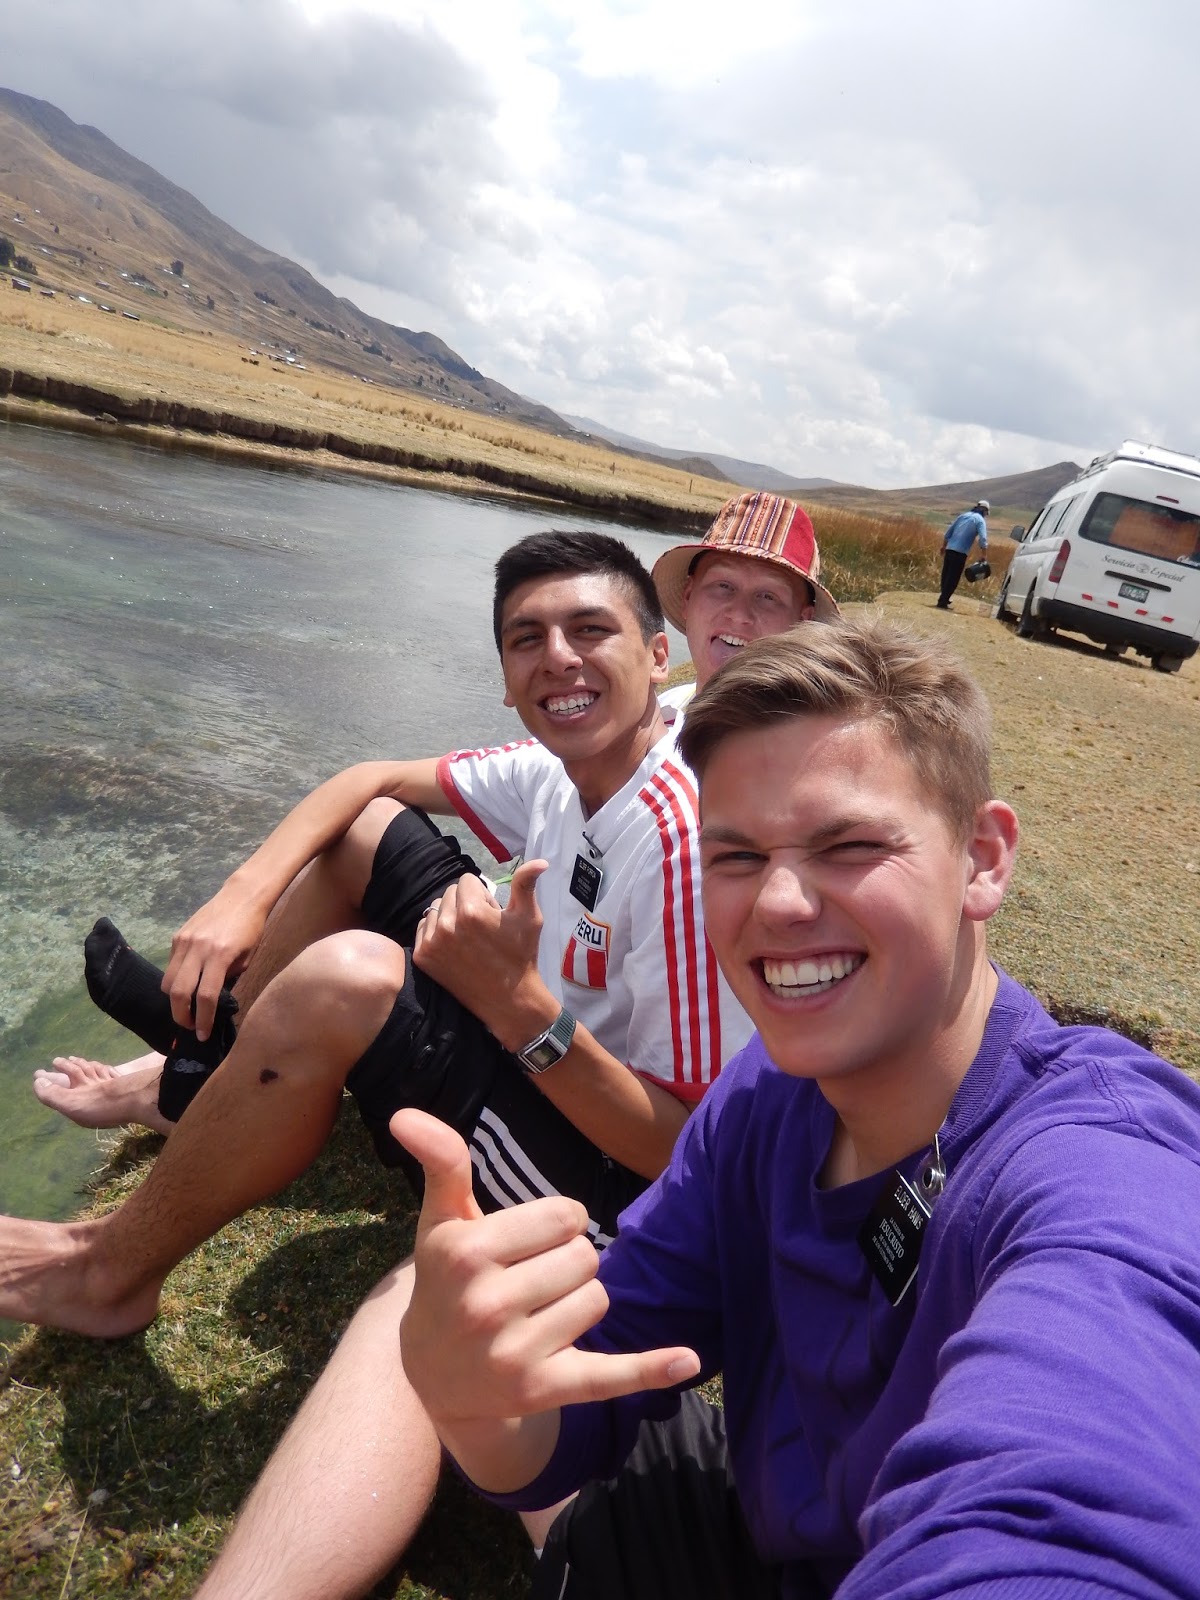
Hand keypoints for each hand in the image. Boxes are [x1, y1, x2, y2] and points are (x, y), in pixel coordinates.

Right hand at [161, 882, 264, 1039]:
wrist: (241, 896)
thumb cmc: (251, 929)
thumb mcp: (246, 958)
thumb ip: (228, 979)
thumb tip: (213, 1002)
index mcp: (220, 956)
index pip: (205, 996)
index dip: (203, 1020)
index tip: (202, 1034)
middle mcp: (197, 949)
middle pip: (178, 992)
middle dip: (181, 1015)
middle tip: (189, 1026)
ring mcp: (184, 941)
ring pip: (167, 981)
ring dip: (174, 1000)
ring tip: (185, 1009)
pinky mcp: (177, 936)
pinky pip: (170, 965)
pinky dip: (175, 979)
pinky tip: (186, 984)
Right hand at [392, 1109, 699, 1433]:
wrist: (433, 1375)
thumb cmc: (448, 1278)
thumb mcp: (442, 1220)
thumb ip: (441, 1161)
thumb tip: (404, 1113)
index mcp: (464, 1253)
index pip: (566, 1215)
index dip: (556, 1224)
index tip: (525, 1243)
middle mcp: (484, 1304)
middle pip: (586, 1257)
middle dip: (568, 1262)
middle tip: (529, 1281)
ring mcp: (513, 1353)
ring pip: (598, 1300)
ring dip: (580, 1301)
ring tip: (537, 1314)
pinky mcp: (543, 1390)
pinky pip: (610, 1375)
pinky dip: (651, 1369)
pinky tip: (688, 1361)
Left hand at [413, 860, 555, 1050]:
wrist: (508, 999)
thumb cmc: (521, 955)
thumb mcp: (529, 917)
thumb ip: (526, 884)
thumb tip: (541, 861)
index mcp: (471, 910)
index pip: (467, 880)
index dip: (483, 895)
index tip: (493, 915)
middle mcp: (447, 924)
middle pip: (450, 893)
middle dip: (466, 903)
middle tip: (482, 927)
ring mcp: (432, 942)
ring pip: (436, 909)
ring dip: (449, 916)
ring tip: (468, 937)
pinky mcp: (423, 957)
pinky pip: (424, 927)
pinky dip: (436, 932)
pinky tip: (455, 946)